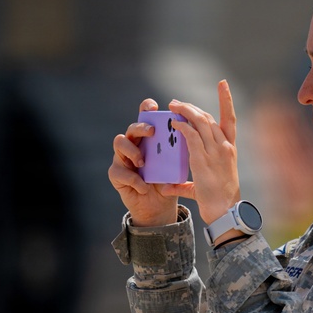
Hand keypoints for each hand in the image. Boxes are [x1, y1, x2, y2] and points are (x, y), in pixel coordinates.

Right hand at [109, 98, 185, 226]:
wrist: (159, 207)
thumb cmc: (168, 181)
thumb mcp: (177, 165)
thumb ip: (181, 151)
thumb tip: (195, 136)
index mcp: (150, 138)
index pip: (145, 117)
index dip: (146, 108)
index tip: (154, 105)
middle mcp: (135, 144)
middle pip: (133, 127)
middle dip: (141, 126)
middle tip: (152, 132)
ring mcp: (123, 158)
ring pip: (119, 143)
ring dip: (132, 150)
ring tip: (143, 162)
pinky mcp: (117, 175)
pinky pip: (120, 171)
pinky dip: (133, 179)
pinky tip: (144, 187)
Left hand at [168, 79, 240, 224]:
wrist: (224, 212)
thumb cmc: (218, 201)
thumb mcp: (205, 186)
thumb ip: (187, 183)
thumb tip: (168, 186)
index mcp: (230, 149)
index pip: (230, 118)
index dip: (226, 99)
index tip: (222, 83)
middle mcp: (225, 147)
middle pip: (208, 117)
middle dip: (191, 106)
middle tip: (176, 102)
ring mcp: (215, 152)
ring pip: (200, 122)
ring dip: (184, 111)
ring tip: (172, 106)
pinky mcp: (203, 159)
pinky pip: (192, 136)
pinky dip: (182, 127)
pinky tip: (173, 124)